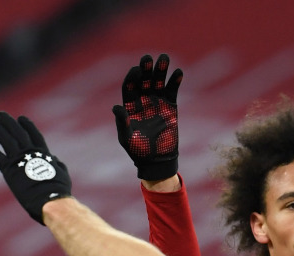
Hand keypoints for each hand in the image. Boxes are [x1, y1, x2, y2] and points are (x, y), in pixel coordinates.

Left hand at [0, 112, 72, 223]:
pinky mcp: (9, 170)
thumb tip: (55, 159)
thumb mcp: (62, 174)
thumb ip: (58, 165)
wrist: (48, 199)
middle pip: (17, 132)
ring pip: (6, 140)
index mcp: (43, 153)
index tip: (21, 118)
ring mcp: (18, 160)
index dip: (27, 125)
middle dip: (9, 123)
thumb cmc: (58, 191)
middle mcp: (29, 153)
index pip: (33, 134)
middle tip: (1, 115)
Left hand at [113, 53, 182, 180]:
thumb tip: (115, 107)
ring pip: (158, 81)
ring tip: (164, 58)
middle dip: (146, 68)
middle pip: (143, 79)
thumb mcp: (127, 138)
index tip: (136, 70)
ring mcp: (157, 101)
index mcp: (129, 105)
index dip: (132, 77)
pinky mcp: (170, 106)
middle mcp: (143, 100)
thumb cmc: (138, 151)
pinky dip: (175, 81)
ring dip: (161, 69)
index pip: (130, 86)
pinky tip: (178, 72)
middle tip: (148, 58)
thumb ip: (122, 123)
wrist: (157, 160)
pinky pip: (172, 90)